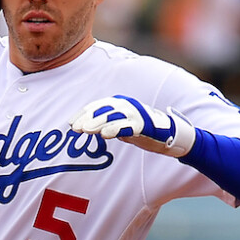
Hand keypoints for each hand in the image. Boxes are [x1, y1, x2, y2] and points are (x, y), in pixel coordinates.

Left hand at [70, 95, 195, 156]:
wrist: (168, 134)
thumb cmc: (140, 129)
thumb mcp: (118, 125)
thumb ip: (104, 124)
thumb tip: (83, 127)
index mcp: (118, 104)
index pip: (96, 107)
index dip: (82, 114)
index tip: (71, 124)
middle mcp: (125, 106)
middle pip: (102, 110)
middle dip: (87, 118)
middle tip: (75, 128)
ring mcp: (135, 114)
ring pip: (113, 116)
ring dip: (98, 122)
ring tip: (86, 130)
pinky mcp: (144, 124)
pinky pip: (127, 126)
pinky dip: (115, 129)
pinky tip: (105, 135)